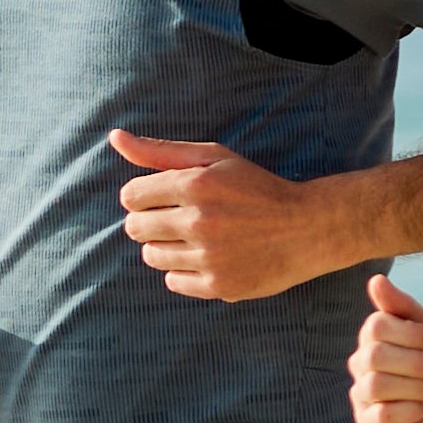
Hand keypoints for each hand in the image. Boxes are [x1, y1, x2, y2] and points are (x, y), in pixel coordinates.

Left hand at [109, 127, 329, 303]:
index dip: (142, 196)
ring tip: (194, 237)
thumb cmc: (256, 188)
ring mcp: (210, 257)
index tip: (162, 197)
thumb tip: (115, 137)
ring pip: (152, 256)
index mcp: (196, 185)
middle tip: (179, 217)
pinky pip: (173, 281)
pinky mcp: (220, 286)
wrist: (307, 228)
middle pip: (136, 228)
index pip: (130, 196)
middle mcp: (200, 222)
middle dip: (150, 221)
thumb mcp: (214, 158)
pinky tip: (206, 257)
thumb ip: (160, 150)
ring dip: (165, 246)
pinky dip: (183, 271)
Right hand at [351, 270, 422, 422]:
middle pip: (374, 356)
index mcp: (374, 336)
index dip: (412, 335)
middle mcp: (362, 363)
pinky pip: (381, 414)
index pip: (376, 326)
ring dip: (416, 387)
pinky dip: (411, 409)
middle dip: (417, 364)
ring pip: (376, 385)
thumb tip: (375, 280)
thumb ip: (404, 307)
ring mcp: (363, 394)